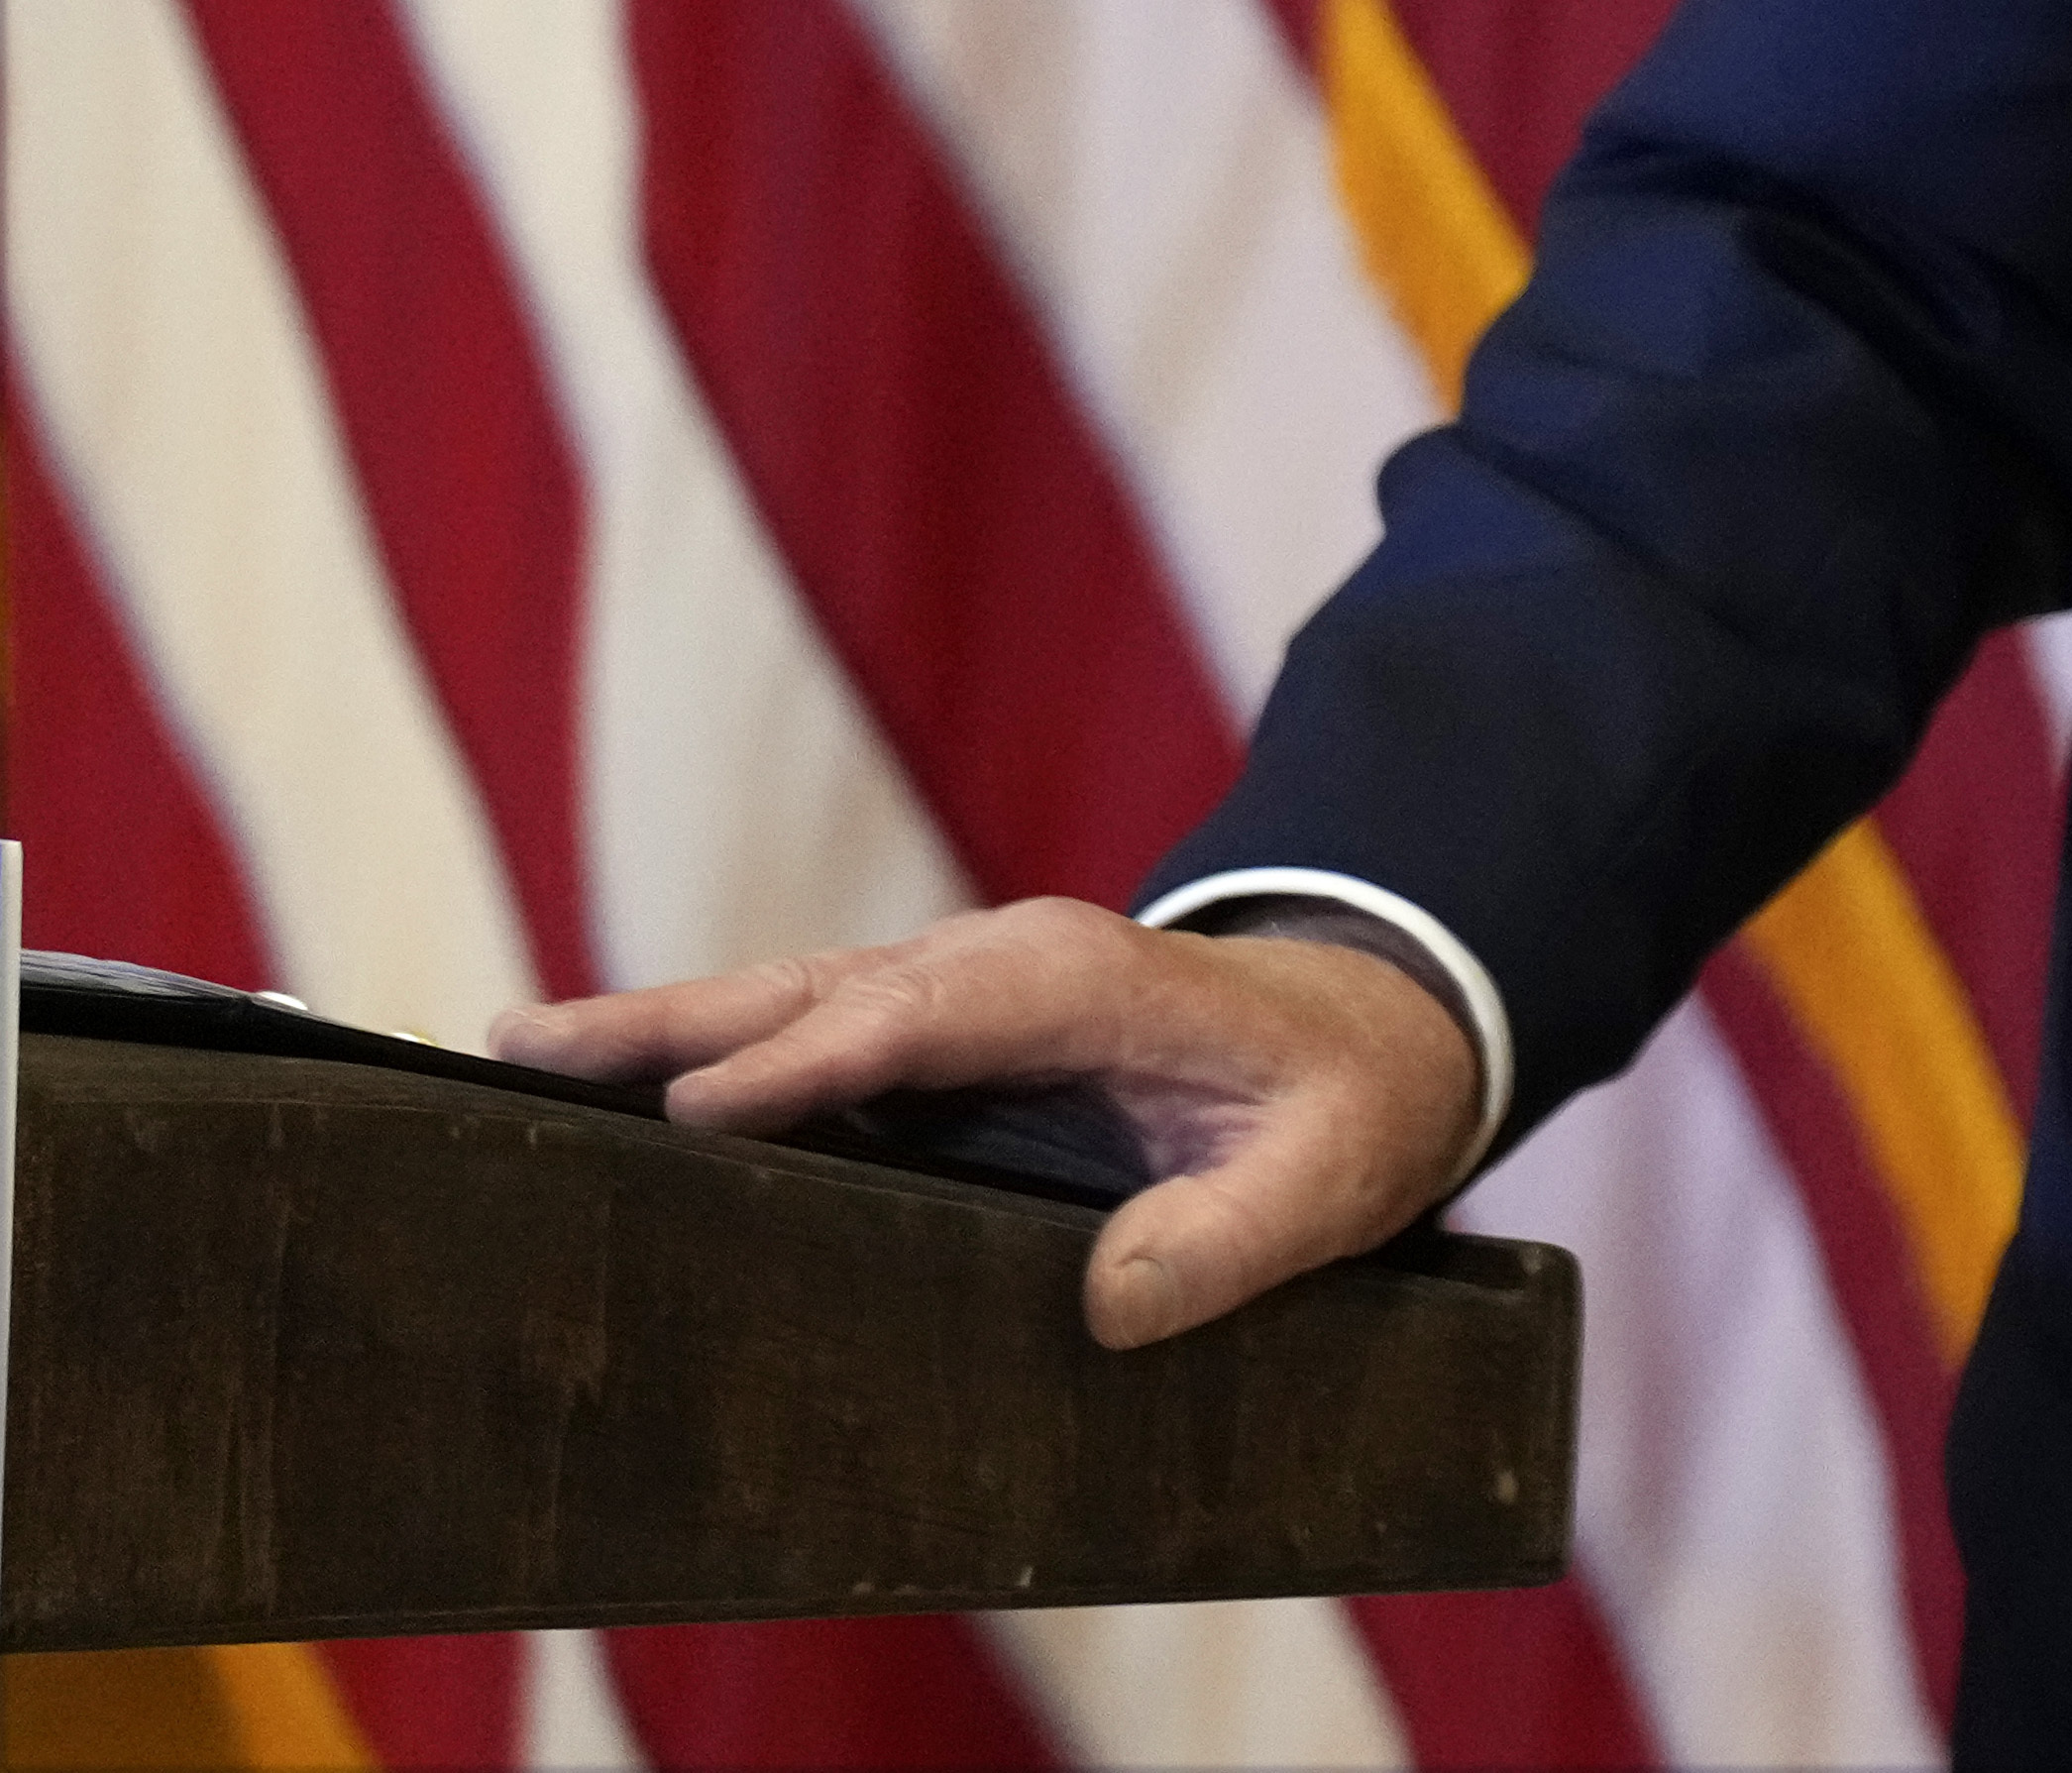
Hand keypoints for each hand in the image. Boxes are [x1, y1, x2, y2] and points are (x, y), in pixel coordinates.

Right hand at [497, 896, 1485, 1348]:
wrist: (1363, 1038)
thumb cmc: (1339, 1106)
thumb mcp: (1324, 1181)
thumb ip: (1232, 1239)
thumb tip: (1112, 1300)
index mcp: (1079, 982)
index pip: (919, 1020)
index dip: (807, 1064)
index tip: (692, 1109)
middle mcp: (995, 967)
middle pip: (812, 990)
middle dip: (670, 1021)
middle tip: (519, 1045)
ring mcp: (953, 992)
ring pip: (786, 1003)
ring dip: (657, 1031)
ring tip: (515, 1053)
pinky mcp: (931, 1033)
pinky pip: (805, 1035)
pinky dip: (705, 1056)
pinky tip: (609, 1097)